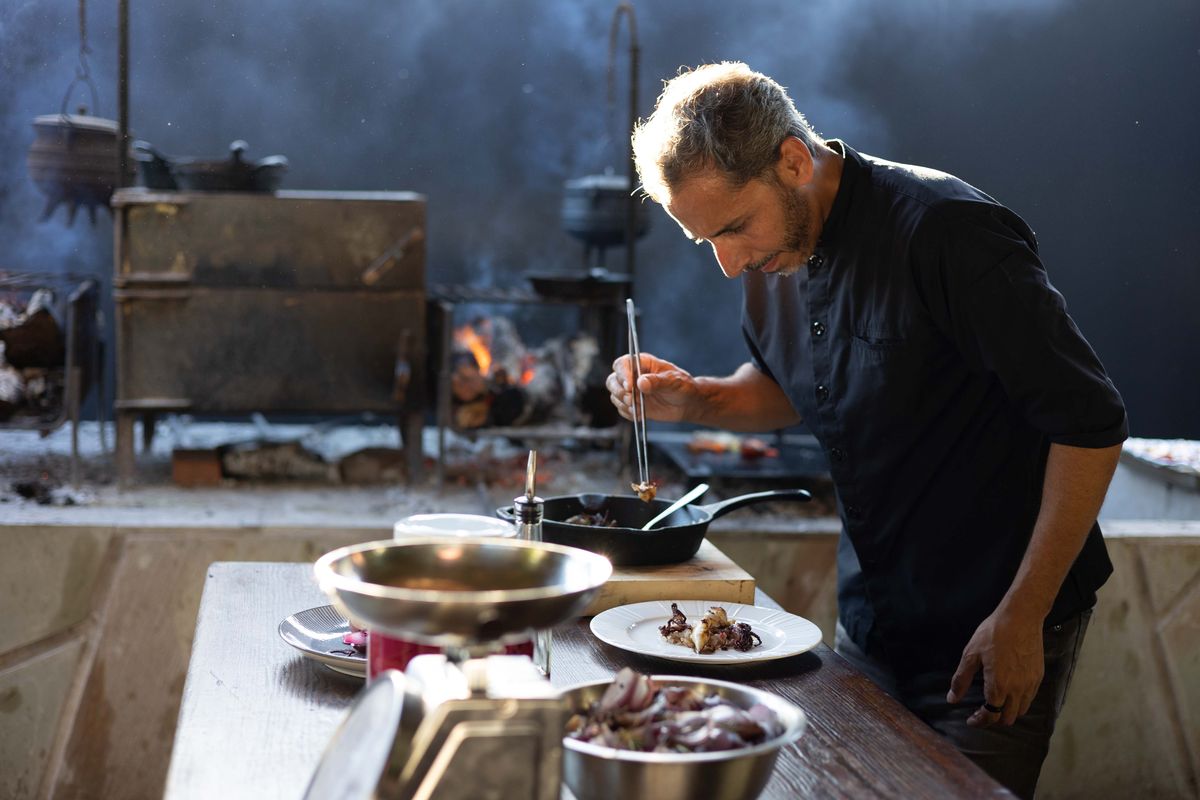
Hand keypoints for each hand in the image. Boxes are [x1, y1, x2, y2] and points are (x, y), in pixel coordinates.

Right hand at [606, 353, 697, 423]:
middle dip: (619, 392)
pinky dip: (628, 413)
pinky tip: (640, 415)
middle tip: (631, 400)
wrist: (687, 403)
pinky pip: (622, 409)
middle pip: (613, 380)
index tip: (629, 386)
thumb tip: (641, 383)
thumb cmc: (683, 386)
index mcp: (642, 363)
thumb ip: (658, 381)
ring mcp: (631, 391)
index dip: (623, 374)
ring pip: (615, 396)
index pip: (623, 364)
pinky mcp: (633, 405)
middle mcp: (633, 376)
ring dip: (624, 404)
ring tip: (639, 408)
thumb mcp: (674, 382)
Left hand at [946, 605, 1044, 727]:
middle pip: (1007, 718)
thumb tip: (952, 699)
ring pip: (1021, 711)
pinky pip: (1030, 698)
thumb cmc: (993, 633)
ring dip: (1007, 712)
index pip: (991, 715)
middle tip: (981, 711)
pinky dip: (1019, 702)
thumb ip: (961, 679)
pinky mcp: (1039, 676)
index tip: (971, 720)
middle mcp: (1017, 690)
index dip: (980, 721)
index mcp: (999, 686)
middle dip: (993, 719)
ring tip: (995, 703)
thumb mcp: (971, 654)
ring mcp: (1031, 684)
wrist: (1021, 617)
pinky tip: (1009, 691)